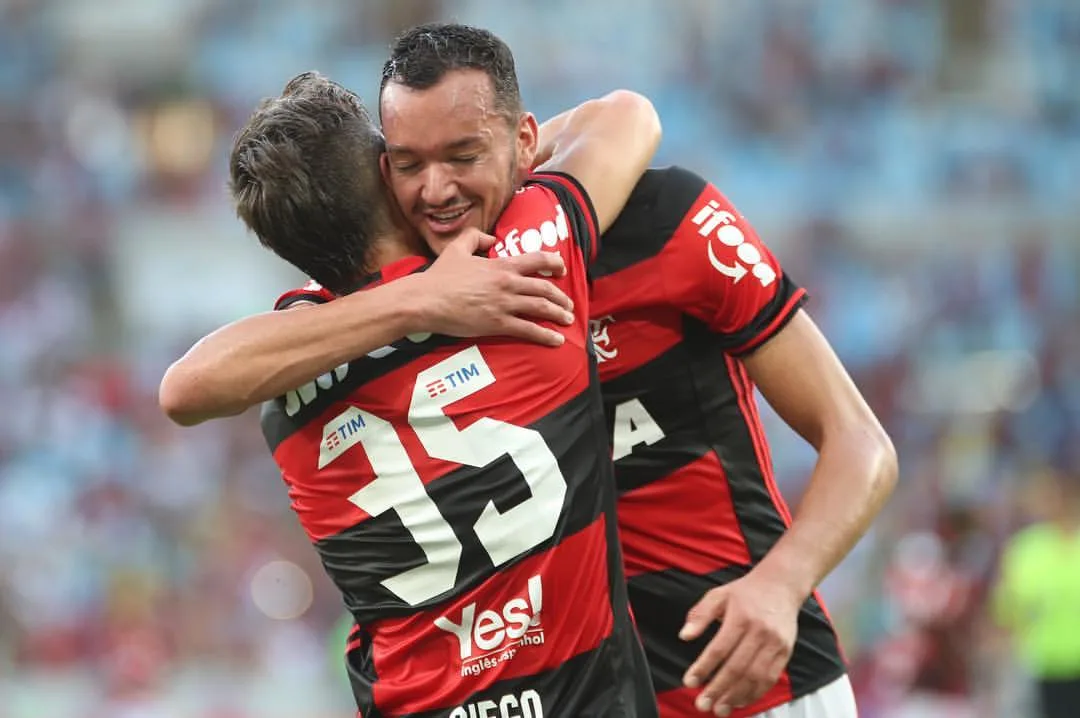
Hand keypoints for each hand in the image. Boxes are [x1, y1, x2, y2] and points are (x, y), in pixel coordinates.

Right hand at [417, 227, 573, 345]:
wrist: (426, 299)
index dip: (554, 263)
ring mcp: (504, 304)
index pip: (537, 260)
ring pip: (541, 308)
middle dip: (561, 297)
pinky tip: (556, 340)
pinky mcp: (498, 324)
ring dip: (559, 314)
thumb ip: (476, 237)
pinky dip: (545, 335)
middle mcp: (508, 283)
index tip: (562, 268)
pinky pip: (528, 329)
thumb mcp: (457, 247)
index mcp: (500, 265)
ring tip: (568, 320)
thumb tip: (492, 240)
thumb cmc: (439, 276)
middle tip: (568, 304)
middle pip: (545, 287)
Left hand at [680, 571, 801, 715]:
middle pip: (737, 667)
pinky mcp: (785, 652)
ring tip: (719, 709)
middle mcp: (760, 631)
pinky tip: (739, 701)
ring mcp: (775, 644)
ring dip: (736, 697)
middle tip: (702, 704)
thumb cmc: (745, 592)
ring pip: (755, 677)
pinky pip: (769, 678)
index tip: (689, 682)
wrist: (781, 586)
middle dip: (718, 689)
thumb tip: (684, 635)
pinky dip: (754, 694)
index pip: (719, 648)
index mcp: (741, 617)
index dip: (703, 668)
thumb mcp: (718, 595)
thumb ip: (700, 615)